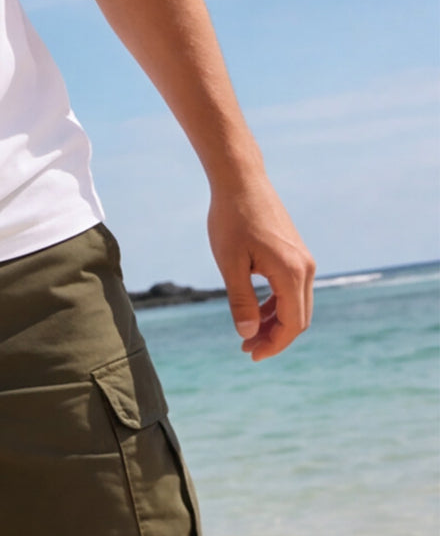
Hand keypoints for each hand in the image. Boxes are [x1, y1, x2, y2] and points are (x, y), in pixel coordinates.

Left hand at [207, 173, 314, 360]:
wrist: (241, 180)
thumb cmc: (231, 219)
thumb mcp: (230, 262)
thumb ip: (241, 300)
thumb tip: (248, 334)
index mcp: (291, 272)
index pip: (292, 324)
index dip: (274, 345)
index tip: (250, 355)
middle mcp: (305, 267)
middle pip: (299, 318)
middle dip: (275, 337)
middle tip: (246, 348)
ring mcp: (303, 259)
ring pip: (296, 304)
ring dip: (276, 321)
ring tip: (248, 333)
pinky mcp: (296, 252)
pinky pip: (292, 288)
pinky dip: (277, 303)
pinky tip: (254, 309)